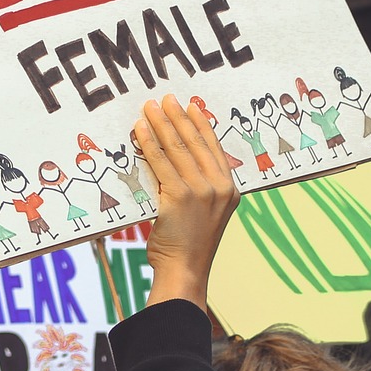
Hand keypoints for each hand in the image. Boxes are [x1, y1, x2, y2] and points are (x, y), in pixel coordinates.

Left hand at [132, 95, 237, 309]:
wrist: (185, 271)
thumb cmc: (189, 246)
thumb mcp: (205, 213)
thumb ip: (199, 188)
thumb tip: (175, 162)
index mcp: (230, 189)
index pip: (214, 147)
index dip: (201, 123)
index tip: (190, 105)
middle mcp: (220, 187)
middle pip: (195, 142)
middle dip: (178, 116)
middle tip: (164, 99)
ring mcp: (202, 191)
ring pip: (177, 148)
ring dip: (160, 123)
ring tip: (148, 107)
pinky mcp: (180, 197)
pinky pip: (161, 162)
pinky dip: (148, 143)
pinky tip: (140, 129)